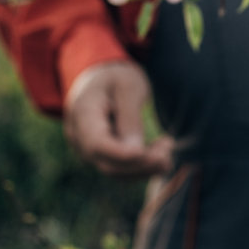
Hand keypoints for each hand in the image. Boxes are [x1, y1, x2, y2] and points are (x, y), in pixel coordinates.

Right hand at [63, 60, 173, 176]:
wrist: (98, 79)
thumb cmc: (114, 78)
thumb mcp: (127, 86)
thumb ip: (130, 116)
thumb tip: (136, 151)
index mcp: (83, 113)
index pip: (96, 143)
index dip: (119, 154)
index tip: (144, 154)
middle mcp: (79, 137)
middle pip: (107, 163)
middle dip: (140, 163)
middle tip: (169, 149)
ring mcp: (86, 150)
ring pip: (115, 171)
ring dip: (145, 167)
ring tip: (169, 148)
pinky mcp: (100, 156)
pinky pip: (119, 168)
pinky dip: (141, 165)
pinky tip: (160, 152)